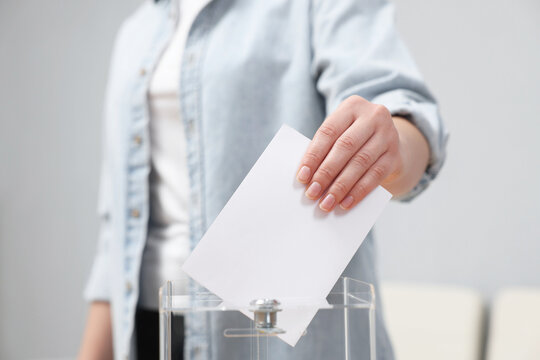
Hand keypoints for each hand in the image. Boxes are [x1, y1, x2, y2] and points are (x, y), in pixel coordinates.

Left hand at [296, 95, 402, 211]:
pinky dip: (358, 191)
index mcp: (352, 106)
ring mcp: (388, 135)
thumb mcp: (340, 132)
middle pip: (345, 147)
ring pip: (360, 163)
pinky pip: (375, 176)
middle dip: (326, 173)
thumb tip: (307, 177)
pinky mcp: (395, 155)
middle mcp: (373, 116)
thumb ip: (325, 148)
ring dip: (341, 186)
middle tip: (312, 193)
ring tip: (327, 202)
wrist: (385, 138)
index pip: (328, 132)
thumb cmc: (352, 137)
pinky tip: (346, 203)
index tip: (302, 177)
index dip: (313, 155)